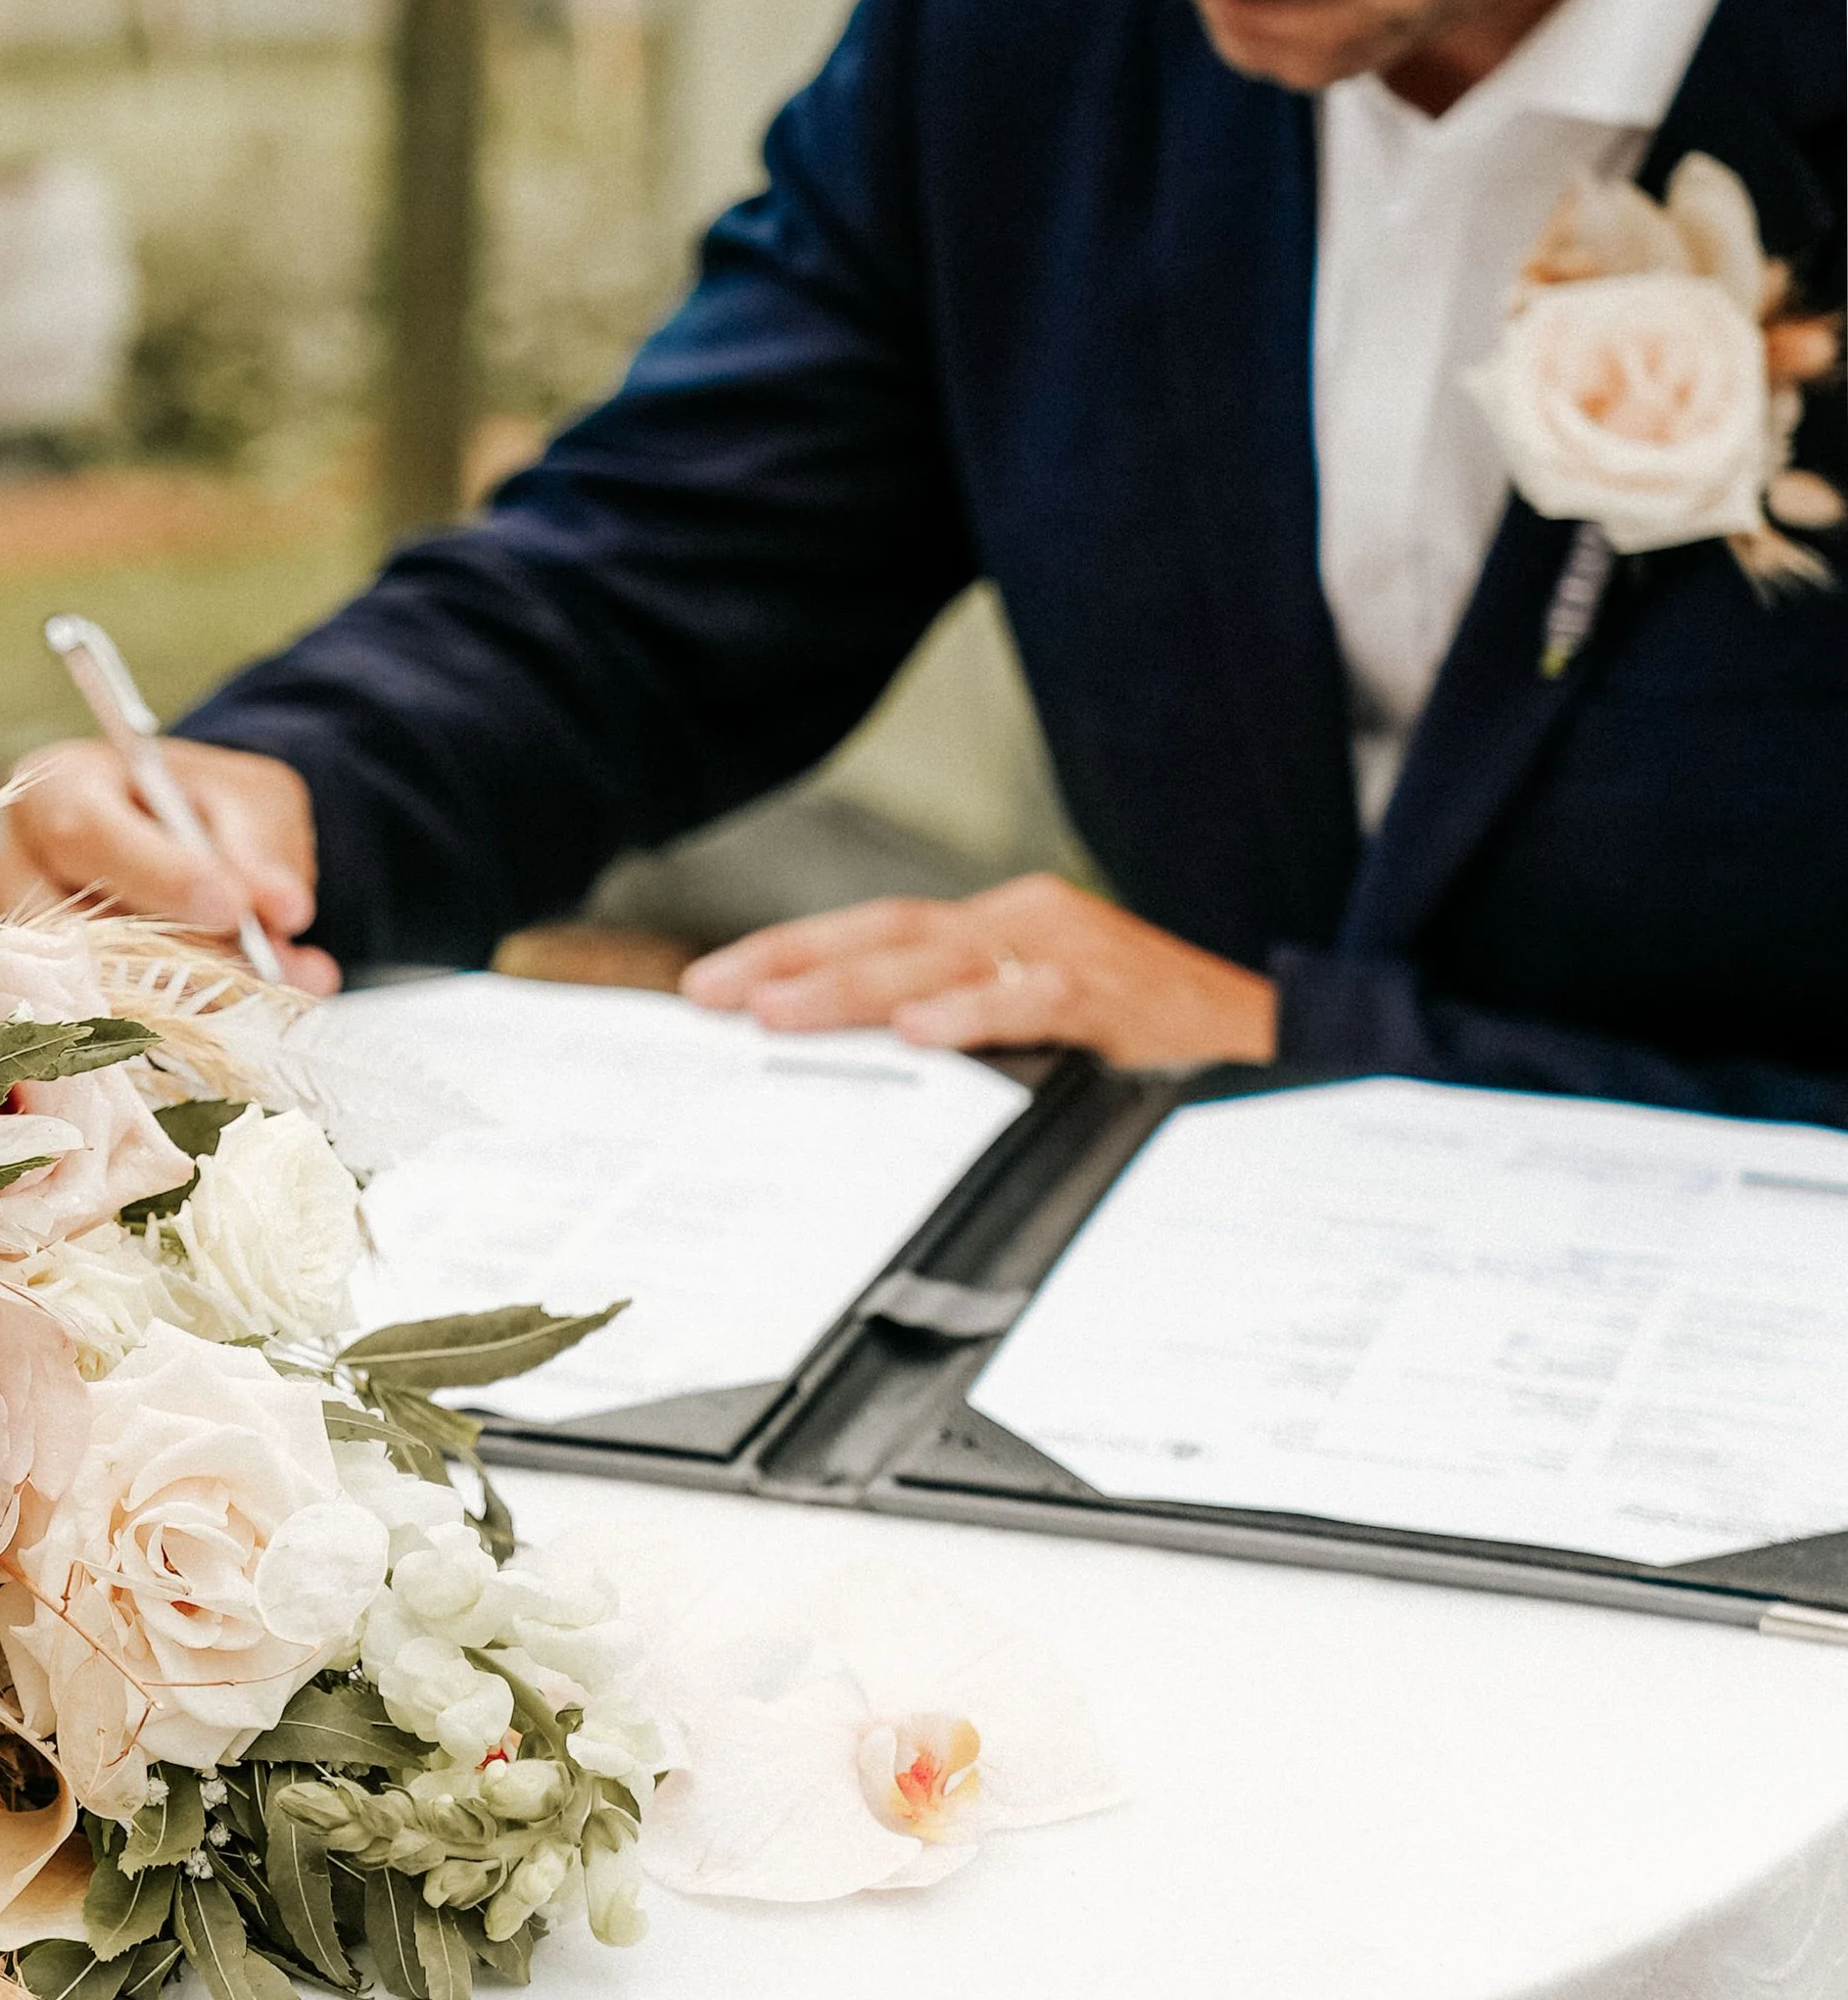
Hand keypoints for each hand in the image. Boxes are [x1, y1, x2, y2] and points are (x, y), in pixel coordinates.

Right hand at [0, 738, 339, 994]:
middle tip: (267, 963)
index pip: (86, 832)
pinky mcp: (48, 1001)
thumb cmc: (205, 805)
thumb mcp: (245, 796)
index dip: (158, 875)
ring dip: (194, 996)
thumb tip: (284, 908)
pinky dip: (189, 1024)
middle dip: (177, 954)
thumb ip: (258, 845)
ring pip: (91, 987)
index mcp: (56, 787)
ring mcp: (21, 944)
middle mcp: (18, 867)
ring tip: (285, 982)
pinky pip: (107, 1027)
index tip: (231, 907)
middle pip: (74, 926)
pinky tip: (254, 1009)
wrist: (190, 841)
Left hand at [680, 871, 1274, 1068]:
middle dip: (792, 964)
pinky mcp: (1119, 994)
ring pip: (941, 959)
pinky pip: (1036, 998)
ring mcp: (1073, 951)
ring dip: (853, 987)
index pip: (879, 934)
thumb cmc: (1158, 1048)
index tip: (712, 988)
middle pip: (888, 934)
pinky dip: (975, 1011)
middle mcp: (1027, 923)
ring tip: (777, 1013)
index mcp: (1006, 929)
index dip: (793, 954)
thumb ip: (969, 1039)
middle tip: (709, 996)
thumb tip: (866, 1076)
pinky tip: (922, 1034)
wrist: (1290, 1044)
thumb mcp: (1047, 1033)